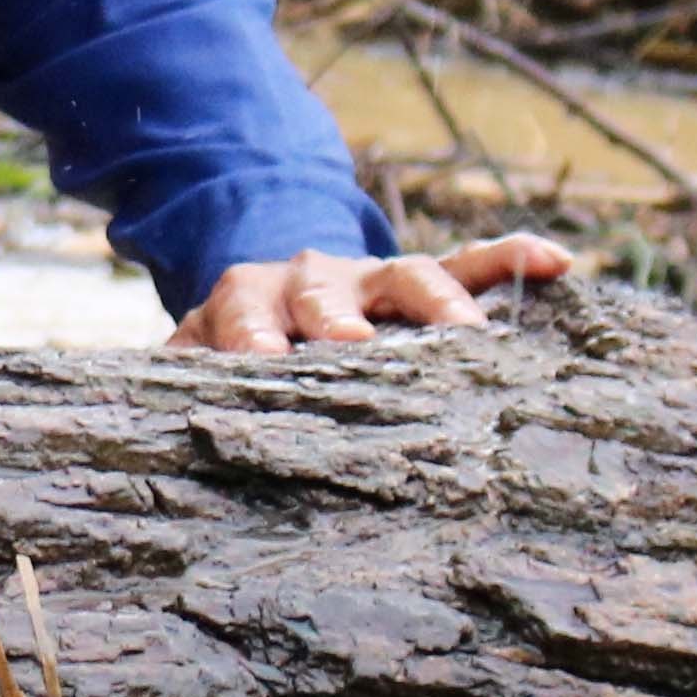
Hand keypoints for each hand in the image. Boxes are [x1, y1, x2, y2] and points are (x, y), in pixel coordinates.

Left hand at [165, 233, 577, 357]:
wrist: (270, 293)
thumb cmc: (233, 350)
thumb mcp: (195, 362)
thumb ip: (173, 388)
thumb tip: (138, 436)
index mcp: (246, 300)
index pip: (244, 312)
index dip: (252, 333)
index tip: (262, 356)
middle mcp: (312, 281)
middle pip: (325, 291)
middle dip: (338, 316)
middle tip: (354, 343)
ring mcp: (374, 279)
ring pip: (409, 276)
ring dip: (436, 302)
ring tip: (468, 334)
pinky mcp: (427, 282)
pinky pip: (475, 263)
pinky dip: (512, 259)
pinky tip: (558, 263)